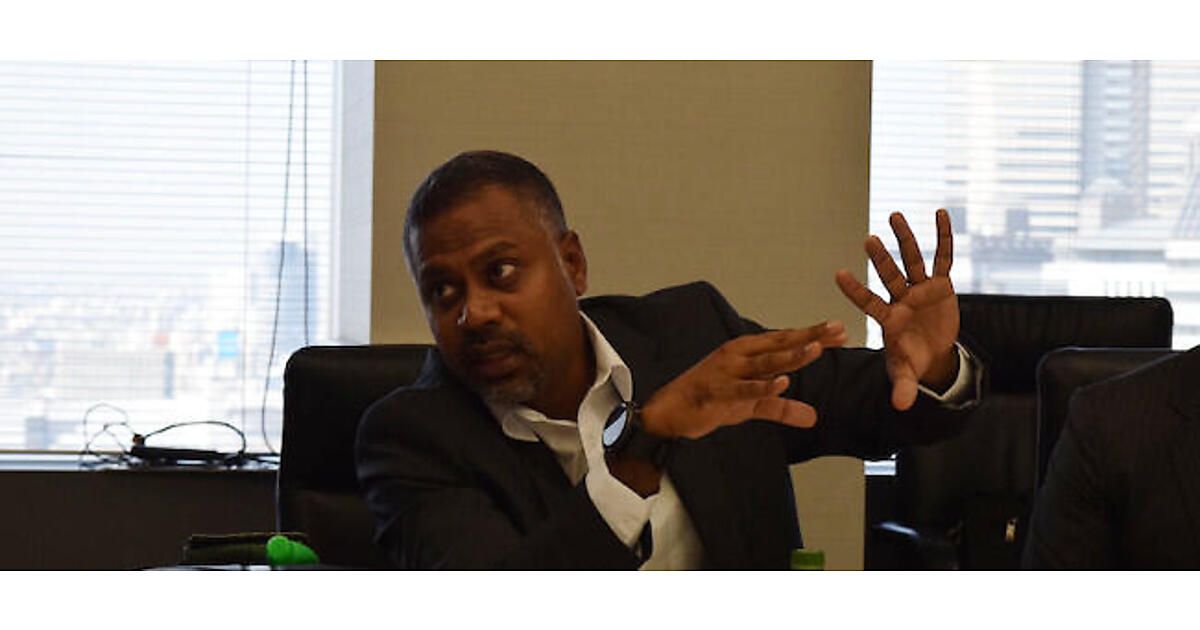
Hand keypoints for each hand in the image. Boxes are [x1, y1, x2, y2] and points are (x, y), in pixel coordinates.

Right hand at [640, 322, 848, 438]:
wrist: (670, 411)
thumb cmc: (709, 400)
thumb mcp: (751, 406)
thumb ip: (782, 408)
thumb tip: (813, 417)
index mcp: (747, 352)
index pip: (785, 341)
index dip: (813, 336)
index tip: (840, 331)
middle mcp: (739, 356)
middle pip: (780, 344)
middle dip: (810, 338)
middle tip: (837, 331)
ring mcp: (727, 372)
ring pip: (765, 362)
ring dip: (790, 355)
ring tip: (815, 349)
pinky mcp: (718, 392)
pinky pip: (745, 389)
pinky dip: (763, 386)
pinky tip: (782, 382)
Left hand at [835, 209, 959, 410]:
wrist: (933, 352)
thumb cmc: (912, 361)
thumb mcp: (906, 374)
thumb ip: (902, 387)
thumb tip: (899, 407)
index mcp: (888, 319)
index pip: (868, 302)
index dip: (855, 289)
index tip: (838, 273)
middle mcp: (900, 299)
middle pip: (888, 276)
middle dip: (880, 260)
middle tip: (868, 240)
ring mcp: (920, 289)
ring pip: (912, 260)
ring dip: (904, 239)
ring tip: (893, 214)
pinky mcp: (940, 284)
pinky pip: (942, 258)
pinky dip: (943, 237)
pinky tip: (939, 213)